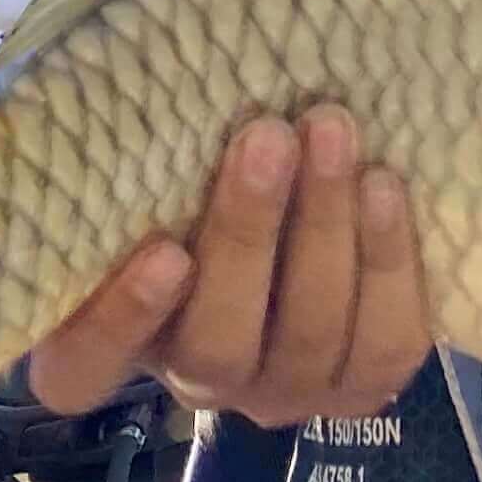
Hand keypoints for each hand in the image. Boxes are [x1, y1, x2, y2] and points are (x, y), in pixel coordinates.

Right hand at [25, 108, 433, 426]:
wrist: (299, 230)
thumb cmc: (197, 192)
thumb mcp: (150, 185)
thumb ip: (134, 170)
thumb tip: (132, 88)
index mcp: (118, 345)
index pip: (93, 364)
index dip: (124, 320)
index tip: (162, 249)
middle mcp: (203, 384)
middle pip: (219, 342)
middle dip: (249, 232)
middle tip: (267, 135)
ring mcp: (290, 393)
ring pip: (310, 333)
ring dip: (325, 227)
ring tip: (331, 131)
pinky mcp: (368, 383)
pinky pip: (386, 340)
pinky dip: (388, 260)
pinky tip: (384, 183)